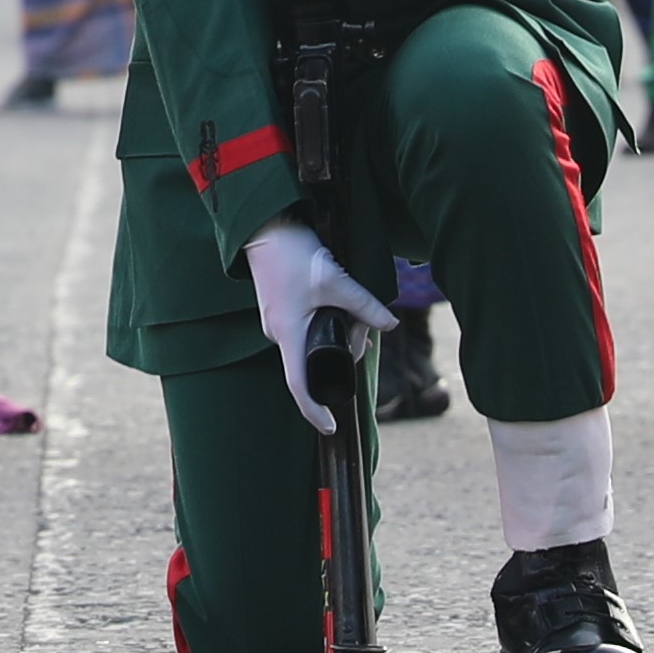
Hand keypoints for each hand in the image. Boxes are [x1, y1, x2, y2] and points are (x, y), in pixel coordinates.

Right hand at [242, 221, 397, 434]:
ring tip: (356, 311)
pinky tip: (342, 304)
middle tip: (366, 331)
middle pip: (315, 362)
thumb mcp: (334, 280)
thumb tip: (390, 323)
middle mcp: (279, 334)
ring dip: (340, 334)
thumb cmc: (292, 254)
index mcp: (288, 335)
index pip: (299, 386)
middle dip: (346, 354)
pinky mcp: (281, 309)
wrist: (264, 225)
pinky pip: (307, 329)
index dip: (314, 410)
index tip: (330, 427)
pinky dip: (327, 323)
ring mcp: (278, 322)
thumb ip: (363, 305)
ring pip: (314, 344)